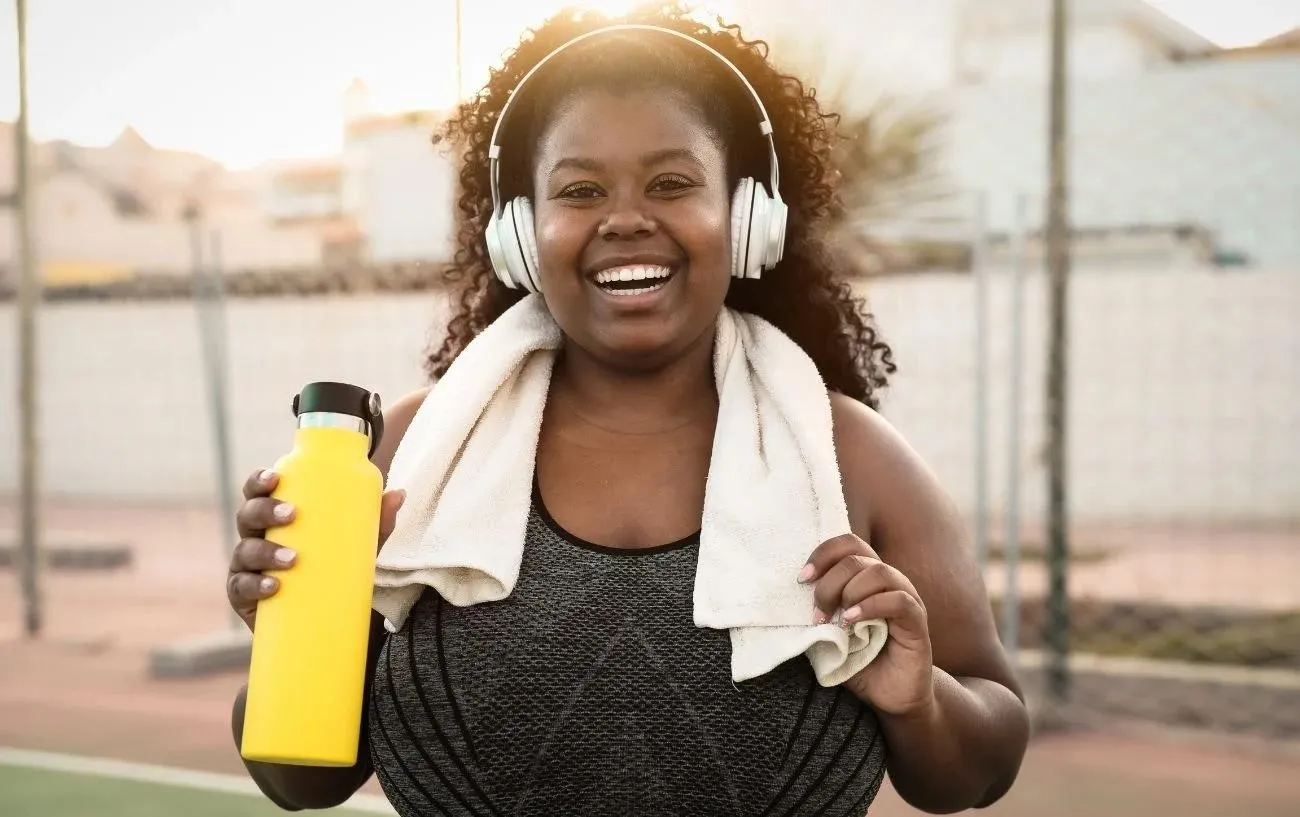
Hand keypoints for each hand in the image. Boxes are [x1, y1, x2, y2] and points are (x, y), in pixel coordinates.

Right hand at [226, 467, 405, 631]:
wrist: (330, 624)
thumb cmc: (336, 573)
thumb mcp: (360, 548)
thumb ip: (377, 524)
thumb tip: (399, 494)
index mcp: (276, 520)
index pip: (259, 493)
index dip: (259, 481)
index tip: (276, 477)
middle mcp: (256, 539)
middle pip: (248, 516)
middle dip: (265, 510)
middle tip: (292, 514)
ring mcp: (247, 569)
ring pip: (245, 551)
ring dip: (266, 551)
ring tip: (293, 558)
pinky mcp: (245, 599)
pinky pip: (241, 588)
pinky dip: (255, 586)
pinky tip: (273, 586)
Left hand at [801, 533, 934, 716]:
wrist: (890, 698)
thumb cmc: (859, 663)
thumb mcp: (829, 636)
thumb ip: (817, 614)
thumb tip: (789, 601)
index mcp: (866, 578)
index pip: (848, 544)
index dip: (823, 554)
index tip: (802, 579)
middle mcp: (888, 582)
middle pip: (857, 557)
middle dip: (829, 582)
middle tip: (818, 613)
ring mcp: (906, 599)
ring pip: (879, 572)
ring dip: (849, 592)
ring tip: (838, 620)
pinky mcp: (917, 622)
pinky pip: (899, 600)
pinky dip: (871, 606)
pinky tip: (853, 622)